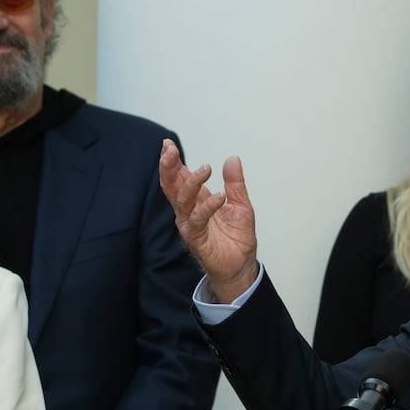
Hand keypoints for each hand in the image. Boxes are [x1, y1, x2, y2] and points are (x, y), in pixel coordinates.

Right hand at [158, 140, 259, 301]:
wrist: (241, 265)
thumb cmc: (236, 237)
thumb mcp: (240, 204)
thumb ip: (235, 183)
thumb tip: (232, 158)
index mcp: (196, 200)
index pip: (180, 177)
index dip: (173, 161)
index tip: (168, 144)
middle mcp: (188, 211)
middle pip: (172, 186)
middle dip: (169, 167)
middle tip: (169, 150)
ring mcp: (190, 224)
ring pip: (182, 200)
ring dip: (192, 182)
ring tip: (206, 168)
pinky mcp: (196, 239)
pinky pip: (198, 220)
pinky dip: (208, 206)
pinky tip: (219, 196)